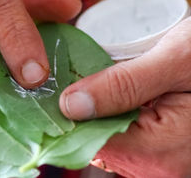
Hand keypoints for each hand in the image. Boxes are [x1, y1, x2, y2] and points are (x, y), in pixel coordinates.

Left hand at [59, 17, 190, 176]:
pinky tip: (112, 94)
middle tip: (72, 79)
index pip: (91, 143)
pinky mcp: (165, 153)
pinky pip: (126, 138)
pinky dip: (114, 116)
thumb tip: (71, 105)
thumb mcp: (172, 61)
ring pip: (109, 141)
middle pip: (98, 144)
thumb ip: (122, 85)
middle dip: (81, 112)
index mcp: (162, 152)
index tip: (54, 90)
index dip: (68, 118)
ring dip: (97, 112)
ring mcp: (164, 163)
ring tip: (93, 82)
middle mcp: (161, 168)